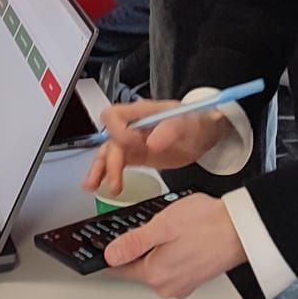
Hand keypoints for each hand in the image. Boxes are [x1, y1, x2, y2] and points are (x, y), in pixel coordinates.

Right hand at [84, 99, 233, 196]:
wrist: (205, 134)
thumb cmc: (196, 122)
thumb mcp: (188, 122)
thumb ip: (171, 130)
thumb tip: (152, 142)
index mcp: (142, 112)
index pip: (115, 115)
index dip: (118, 131)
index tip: (132, 145)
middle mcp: (133, 126)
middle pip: (111, 139)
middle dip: (109, 160)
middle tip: (114, 181)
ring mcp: (133, 141)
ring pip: (108, 153)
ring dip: (100, 169)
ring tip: (93, 185)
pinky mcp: (137, 155)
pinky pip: (117, 163)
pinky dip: (107, 173)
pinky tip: (100, 185)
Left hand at [102, 193, 247, 298]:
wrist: (241, 229)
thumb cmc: (206, 223)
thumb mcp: (161, 225)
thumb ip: (133, 242)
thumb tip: (109, 255)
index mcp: (155, 274)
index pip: (120, 267)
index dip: (113, 249)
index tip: (112, 238)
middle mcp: (167, 285)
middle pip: (138, 265)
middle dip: (139, 244)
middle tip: (153, 223)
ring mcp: (182, 283)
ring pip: (156, 264)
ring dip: (157, 246)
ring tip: (172, 226)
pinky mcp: (194, 277)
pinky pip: (172, 264)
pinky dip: (171, 250)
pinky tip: (182, 234)